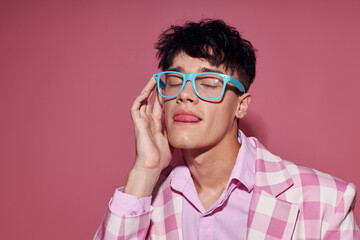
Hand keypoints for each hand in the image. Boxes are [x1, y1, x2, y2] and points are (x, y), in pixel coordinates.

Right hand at [125, 76, 172, 196]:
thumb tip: (188, 122)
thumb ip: (177, 129)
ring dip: (148, 89)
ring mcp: (142, 121)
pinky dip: (140, 98)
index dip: (164, 95)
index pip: (160, 105)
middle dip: (157, 88)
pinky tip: (147, 90)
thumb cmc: (161, 156)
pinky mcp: (137, 124)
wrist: (152, 166)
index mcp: (157, 123)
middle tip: (163, 77)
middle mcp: (149, 120)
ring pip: (143, 100)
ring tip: (154, 78)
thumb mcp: (173, 138)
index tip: (171, 85)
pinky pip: (136, 107)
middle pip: (152, 100)